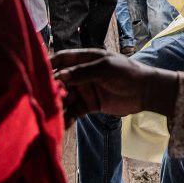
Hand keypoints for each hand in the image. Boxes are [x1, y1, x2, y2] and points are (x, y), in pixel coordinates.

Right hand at [51, 49, 178, 123]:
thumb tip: (59, 76)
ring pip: (65, 98)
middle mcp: (82, 74)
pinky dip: (67, 117)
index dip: (49, 65)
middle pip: (60, 80)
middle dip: (51, 89)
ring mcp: (85, 90)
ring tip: (50, 115)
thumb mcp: (105, 69)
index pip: (62, 59)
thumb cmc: (128, 73)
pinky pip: (74, 111)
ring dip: (57, 105)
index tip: (37, 74)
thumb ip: (82, 73)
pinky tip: (62, 124)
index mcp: (86, 58)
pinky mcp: (89, 105)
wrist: (146, 92)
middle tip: (44, 100)